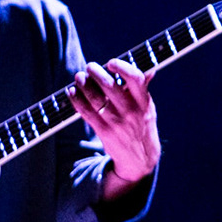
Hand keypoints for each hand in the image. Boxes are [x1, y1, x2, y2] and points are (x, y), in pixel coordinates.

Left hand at [69, 59, 159, 188]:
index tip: (111, 62)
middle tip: (90, 66)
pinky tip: (72, 92)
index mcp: (144, 102)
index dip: (122, 67)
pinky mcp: (104, 131)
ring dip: (83, 84)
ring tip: (79, 77)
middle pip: (110, 86)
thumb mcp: (148, 108)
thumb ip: (143, 89)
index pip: (135, 79)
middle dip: (96, 73)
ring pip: (95, 98)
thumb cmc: (142, 127)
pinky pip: (86, 112)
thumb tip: (148, 69)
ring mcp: (117, 122)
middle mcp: (131, 111)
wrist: (140, 159)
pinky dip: (77, 100)